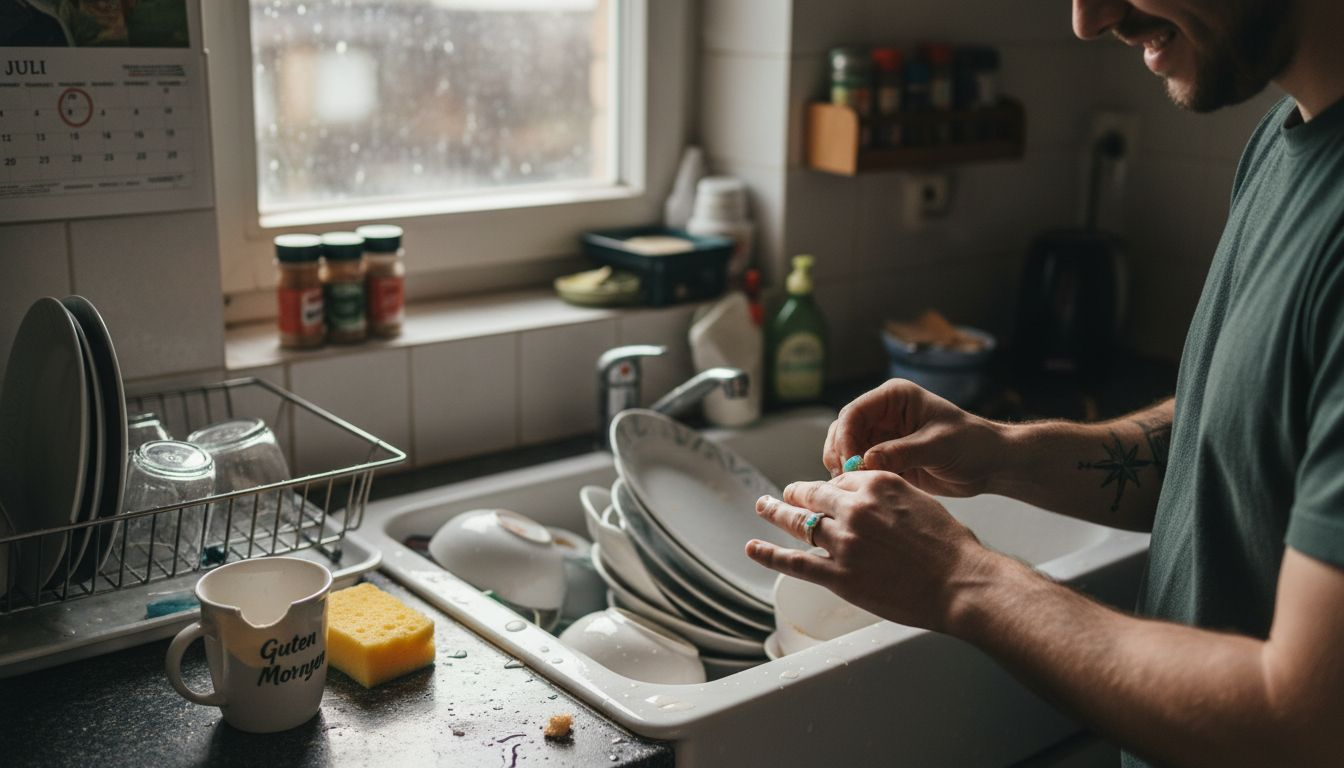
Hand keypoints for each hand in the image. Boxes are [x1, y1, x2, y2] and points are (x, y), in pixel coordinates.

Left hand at [745, 471, 990, 632]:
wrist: (961, 582)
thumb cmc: (951, 546)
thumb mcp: (920, 501)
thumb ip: (887, 495)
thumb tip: (867, 498)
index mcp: (877, 485)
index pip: (839, 479)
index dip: (828, 487)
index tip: (822, 491)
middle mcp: (855, 508)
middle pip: (813, 496)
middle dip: (796, 494)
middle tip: (783, 495)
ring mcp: (845, 543)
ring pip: (800, 524)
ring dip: (776, 514)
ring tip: (763, 507)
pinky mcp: (840, 576)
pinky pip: (795, 563)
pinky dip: (769, 554)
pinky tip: (753, 548)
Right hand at [824, 379, 1006, 497]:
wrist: (990, 464)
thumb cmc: (971, 445)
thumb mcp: (937, 446)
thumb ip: (901, 452)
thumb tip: (865, 462)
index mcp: (894, 398)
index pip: (854, 412)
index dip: (845, 438)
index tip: (850, 464)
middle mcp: (883, 413)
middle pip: (843, 431)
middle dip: (840, 455)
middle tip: (846, 480)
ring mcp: (882, 436)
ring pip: (846, 450)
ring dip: (846, 469)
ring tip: (855, 489)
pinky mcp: (885, 458)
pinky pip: (860, 467)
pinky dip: (857, 480)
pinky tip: (863, 494)